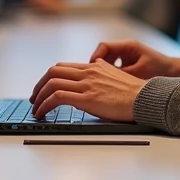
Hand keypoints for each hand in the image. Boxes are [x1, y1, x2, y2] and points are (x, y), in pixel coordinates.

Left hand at [29, 60, 145, 121]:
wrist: (145, 98)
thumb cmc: (134, 93)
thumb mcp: (115, 77)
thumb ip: (100, 75)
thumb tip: (91, 80)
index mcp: (94, 67)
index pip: (64, 67)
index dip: (49, 77)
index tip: (44, 87)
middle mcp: (88, 72)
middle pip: (53, 71)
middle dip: (39, 85)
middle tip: (35, 97)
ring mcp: (87, 84)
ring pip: (52, 83)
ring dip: (38, 96)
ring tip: (35, 108)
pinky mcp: (86, 98)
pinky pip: (57, 98)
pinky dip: (44, 105)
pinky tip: (42, 113)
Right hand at [89, 40, 179, 79]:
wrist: (177, 73)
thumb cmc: (161, 70)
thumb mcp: (139, 72)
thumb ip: (122, 74)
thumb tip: (104, 80)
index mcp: (128, 46)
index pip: (104, 46)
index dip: (95, 57)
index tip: (92, 68)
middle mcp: (126, 50)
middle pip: (103, 55)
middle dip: (97, 67)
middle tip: (94, 79)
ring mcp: (128, 58)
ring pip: (108, 63)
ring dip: (104, 73)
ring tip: (103, 84)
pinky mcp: (130, 67)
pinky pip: (115, 70)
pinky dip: (112, 77)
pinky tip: (113, 87)